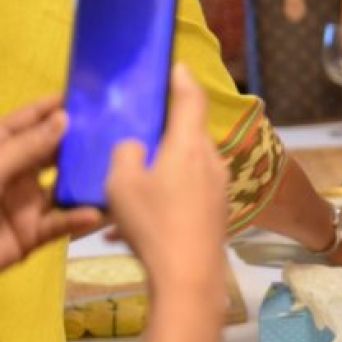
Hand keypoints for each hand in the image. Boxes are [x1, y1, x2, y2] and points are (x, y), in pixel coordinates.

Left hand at [0, 98, 102, 267]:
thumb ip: (27, 147)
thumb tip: (64, 118)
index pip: (22, 124)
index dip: (49, 109)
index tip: (82, 97)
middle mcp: (12, 174)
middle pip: (50, 154)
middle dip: (78, 143)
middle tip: (115, 133)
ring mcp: (23, 205)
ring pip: (63, 189)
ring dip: (86, 182)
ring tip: (116, 171)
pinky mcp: (31, 235)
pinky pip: (59, 224)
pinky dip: (77, 219)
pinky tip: (95, 212)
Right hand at [107, 66, 227, 297]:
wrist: (191, 275)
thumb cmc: (155, 224)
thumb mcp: (122, 184)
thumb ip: (126, 153)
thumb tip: (137, 146)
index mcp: (189, 145)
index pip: (190, 99)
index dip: (182, 79)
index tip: (177, 65)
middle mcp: (211, 159)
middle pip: (190, 131)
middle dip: (169, 127)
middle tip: (146, 125)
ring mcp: (219, 185)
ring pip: (191, 162)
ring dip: (169, 163)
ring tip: (141, 177)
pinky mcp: (219, 208)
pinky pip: (193, 187)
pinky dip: (173, 189)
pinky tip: (151, 212)